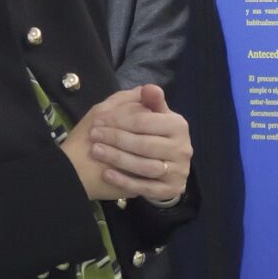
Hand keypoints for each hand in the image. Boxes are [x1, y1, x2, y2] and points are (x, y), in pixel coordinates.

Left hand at [63, 86, 191, 203]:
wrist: (157, 164)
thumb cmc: (149, 133)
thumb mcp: (150, 114)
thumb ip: (149, 101)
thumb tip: (150, 88)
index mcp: (179, 126)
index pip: (145, 121)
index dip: (119, 119)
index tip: (98, 120)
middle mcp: (183, 149)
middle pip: (144, 144)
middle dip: (116, 139)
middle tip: (94, 136)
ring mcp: (178, 171)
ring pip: (144, 166)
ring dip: (117, 159)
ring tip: (96, 152)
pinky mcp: (170, 190)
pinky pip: (145, 187)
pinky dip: (124, 180)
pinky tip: (106, 174)